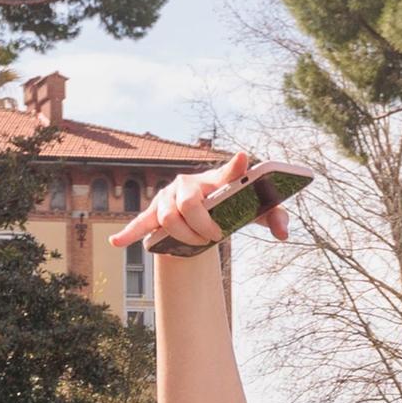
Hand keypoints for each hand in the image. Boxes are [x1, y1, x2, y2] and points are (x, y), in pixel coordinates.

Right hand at [111, 148, 286, 253]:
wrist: (204, 211)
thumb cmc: (231, 206)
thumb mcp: (254, 211)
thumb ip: (274, 217)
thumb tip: (283, 234)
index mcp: (216, 180)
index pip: (228, 172)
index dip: (235, 167)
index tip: (244, 158)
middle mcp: (190, 183)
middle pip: (190, 204)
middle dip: (202, 225)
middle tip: (216, 236)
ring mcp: (169, 197)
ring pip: (168, 218)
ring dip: (183, 236)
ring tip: (197, 244)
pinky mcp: (155, 211)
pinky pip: (141, 222)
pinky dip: (129, 232)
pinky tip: (117, 242)